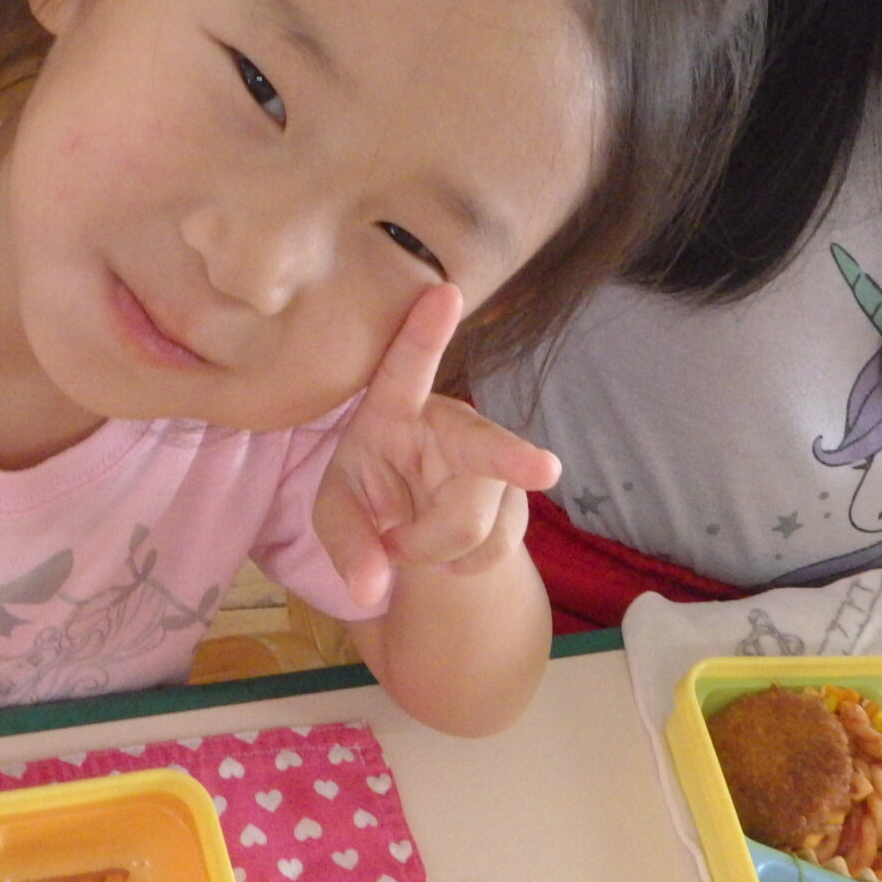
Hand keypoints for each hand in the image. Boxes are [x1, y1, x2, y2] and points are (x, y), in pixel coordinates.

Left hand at [312, 284, 561, 611]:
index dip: (425, 331)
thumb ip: (347, 547)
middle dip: (515, 456)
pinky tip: (445, 549)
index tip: (444, 291)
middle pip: (483, 448)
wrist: (414, 521)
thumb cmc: (367, 490)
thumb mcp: (336, 515)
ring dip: (434, 551)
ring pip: (471, 524)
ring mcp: (490, 461)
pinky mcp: (515, 499)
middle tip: (545, 469)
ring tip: (411, 539)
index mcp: (394, 407)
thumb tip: (370, 590)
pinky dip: (460, 565)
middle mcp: (452, 424)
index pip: (407, 365)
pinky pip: (490, 548)